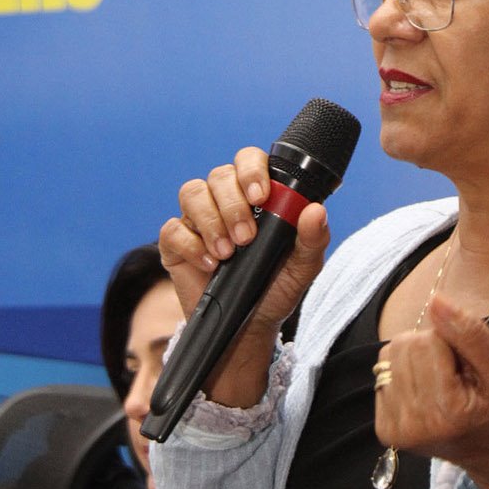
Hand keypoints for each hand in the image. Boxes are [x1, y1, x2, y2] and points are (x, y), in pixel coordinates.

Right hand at [158, 146, 329, 405]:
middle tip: (245, 238)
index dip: (251, 169)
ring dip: (211, 221)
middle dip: (232, 204)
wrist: (248, 328)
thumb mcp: (303, 267)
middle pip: (219, 175)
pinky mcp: (176, 243)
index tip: (261, 195)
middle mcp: (225, 200)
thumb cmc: (276, 288)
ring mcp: (198, 220)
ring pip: (192, 192)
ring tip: (227, 253)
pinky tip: (209, 265)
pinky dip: (191, 245)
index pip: (249, 160)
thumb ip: (313, 238)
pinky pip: (172, 228)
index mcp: (257, 195)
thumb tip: (315, 211)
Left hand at [374, 293, 488, 488]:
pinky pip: (382, 376)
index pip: (429, 339)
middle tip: (455, 375)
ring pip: (389, 357)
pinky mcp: (385, 431)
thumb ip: (470, 331)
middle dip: (430, 349)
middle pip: (404, 345)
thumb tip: (435, 299)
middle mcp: (415, 424)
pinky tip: (425, 395)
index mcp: (446, 410)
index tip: (468, 368)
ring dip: (415, 361)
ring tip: (440, 383)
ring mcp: (396, 430)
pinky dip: (404, 378)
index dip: (452, 343)